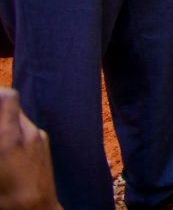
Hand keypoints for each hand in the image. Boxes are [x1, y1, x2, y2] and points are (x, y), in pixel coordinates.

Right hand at [0, 88, 58, 209]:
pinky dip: (14, 130)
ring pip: (19, 118)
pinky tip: (6, 146)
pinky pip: (27, 129)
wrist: (37, 208)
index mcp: (9, 138)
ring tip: (1, 135)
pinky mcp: (45, 143)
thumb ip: (2, 132)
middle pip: (12, 106)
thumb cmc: (6, 194)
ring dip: (5, 121)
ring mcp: (39, 137)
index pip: (8, 97)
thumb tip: (3, 130)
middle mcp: (28, 132)